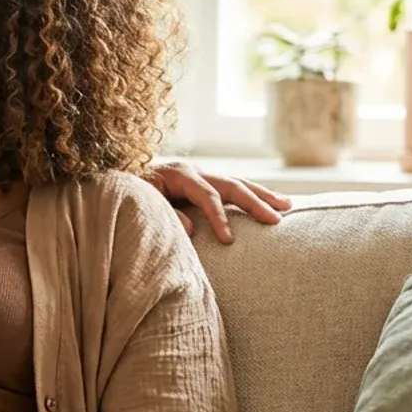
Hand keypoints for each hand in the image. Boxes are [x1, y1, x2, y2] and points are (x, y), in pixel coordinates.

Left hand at [145, 159, 292, 242]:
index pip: (207, 195)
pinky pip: (233, 188)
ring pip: (238, 183)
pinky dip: (253, 195)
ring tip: (287, 206)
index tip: (229, 240)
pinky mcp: (206, 182)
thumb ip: (163, 214)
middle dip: (254, 202)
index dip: (219, 217)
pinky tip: (271, 202)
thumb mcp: (141, 202)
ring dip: (262, 195)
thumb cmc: (131, 195)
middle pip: (231, 184)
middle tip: (276, 220)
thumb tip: (190, 228)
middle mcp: (195, 171)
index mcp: (178, 174)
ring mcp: (203, 175)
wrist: (124, 182)